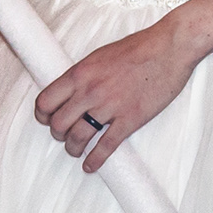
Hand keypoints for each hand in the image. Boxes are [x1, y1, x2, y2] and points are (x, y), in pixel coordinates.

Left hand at [36, 17, 204, 172]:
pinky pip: (106, 146)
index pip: (46, 101)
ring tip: (76, 150)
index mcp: (80, 73)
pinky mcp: (130, 119)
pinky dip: (95, 160)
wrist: (170, 48)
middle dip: (58, 134)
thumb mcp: (101, 55)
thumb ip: (84, 73)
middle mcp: (90, 91)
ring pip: (78, 137)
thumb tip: (74, 89)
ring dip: (73, 148)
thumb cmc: (139, 47)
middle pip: (58, 124)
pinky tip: (91, 165)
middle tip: (64, 135)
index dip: (42, 115)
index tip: (47, 120)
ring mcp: (110, 106)